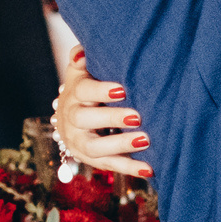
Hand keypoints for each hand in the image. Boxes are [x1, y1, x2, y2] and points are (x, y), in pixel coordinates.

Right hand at [52, 46, 151, 187]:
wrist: (71, 119)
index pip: (83, 91)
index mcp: (73, 95)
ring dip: (120, 145)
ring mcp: (79, 142)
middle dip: (111, 118)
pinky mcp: (90, 160)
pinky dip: (129, 168)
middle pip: (84, 120)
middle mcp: (71, 120)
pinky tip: (149, 168)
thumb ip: (83, 59)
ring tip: (146, 140)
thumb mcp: (82, 72)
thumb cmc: (87, 89)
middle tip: (138, 116)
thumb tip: (81, 53)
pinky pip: (108, 166)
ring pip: (94, 148)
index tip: (123, 90)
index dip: (100, 91)